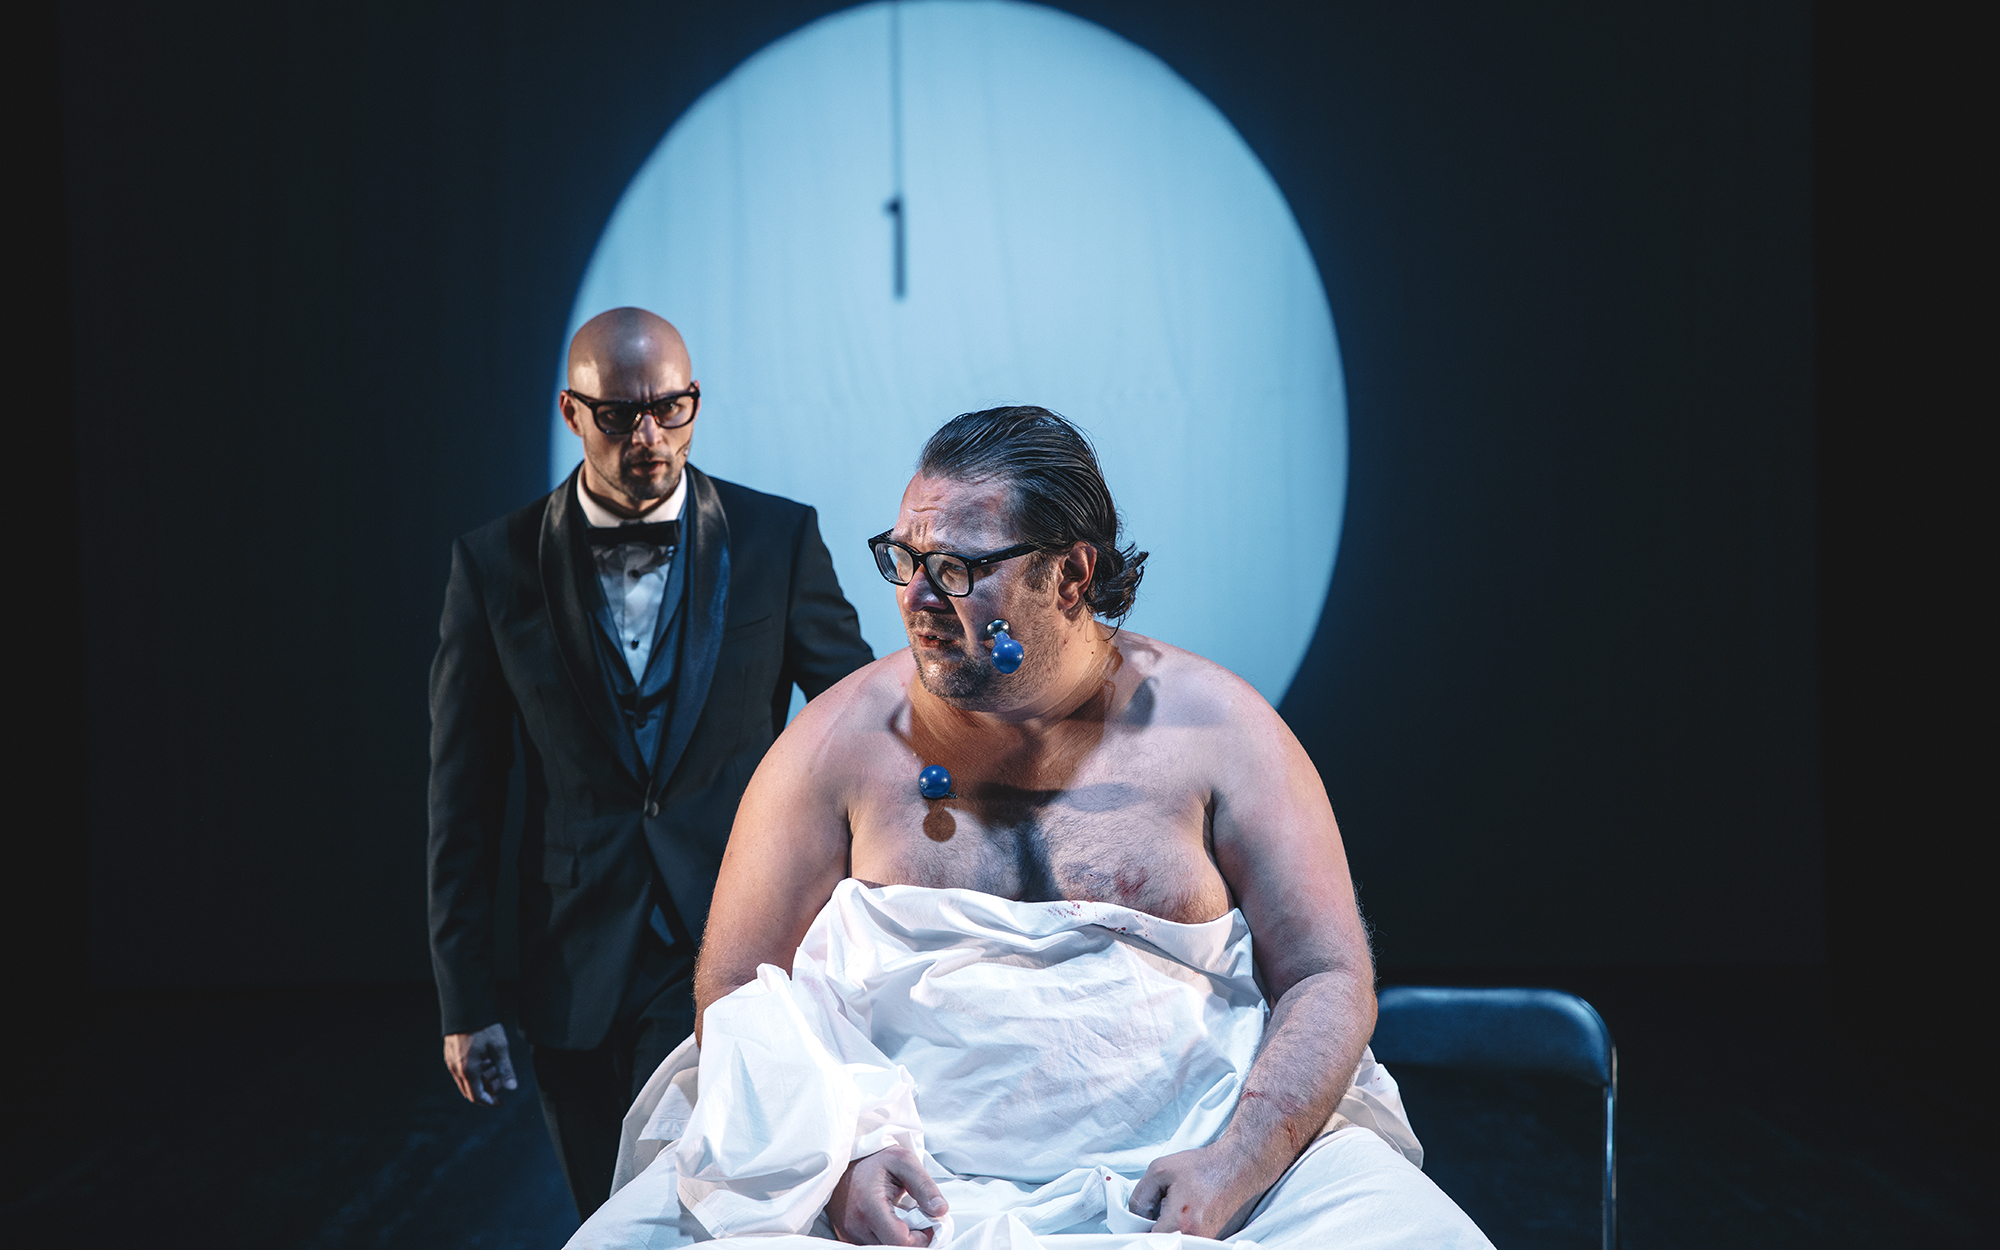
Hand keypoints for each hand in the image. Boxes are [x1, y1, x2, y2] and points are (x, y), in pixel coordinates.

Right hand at [443, 1022, 517, 1105]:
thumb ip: (506, 1069)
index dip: (490, 1102)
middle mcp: (456, 1069)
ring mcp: (451, 1063)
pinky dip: (474, 1072)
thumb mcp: (500, 1047)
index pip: (477, 1097)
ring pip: (466, 1082)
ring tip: (493, 1065)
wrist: (467, 1009)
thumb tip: (512, 1088)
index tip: (501, 1102)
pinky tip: (484, 1059)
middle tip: (500, 1079)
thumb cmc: (484, 1027)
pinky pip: (461, 1072)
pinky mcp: (450, 1056)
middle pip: (470, 1092)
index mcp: (468, 1070)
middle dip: (487, 1090)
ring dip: (481, 1080)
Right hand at [826, 1146, 947, 1246]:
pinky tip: (891, 1223)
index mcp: (869, 1206)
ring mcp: (849, 1234)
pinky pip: (872, 1246)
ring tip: (904, 1218)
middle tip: (919, 1220)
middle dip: (912, 1239)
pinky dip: (887, 1239)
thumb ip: (924, 1186)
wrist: (845, 1161)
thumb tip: (941, 1210)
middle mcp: (856, 1225)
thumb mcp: (904, 1162)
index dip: (921, 1237)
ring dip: (899, 1240)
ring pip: (883, 1249)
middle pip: (893, 1248)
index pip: (901, 1241)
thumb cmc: (876, 1159)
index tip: (929, 1223)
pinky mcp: (847, 1237)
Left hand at [1129, 1141, 1267, 1239]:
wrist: (1241, 1166)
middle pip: (1164, 1244)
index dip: (1140, 1229)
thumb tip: (1136, 1219)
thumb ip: (1139, 1199)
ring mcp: (1210, 1243)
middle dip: (1156, 1231)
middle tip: (1162, 1209)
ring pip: (1178, 1243)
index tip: (1144, 1216)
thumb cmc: (1201, 1166)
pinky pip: (1192, 1242)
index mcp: (1180, 1223)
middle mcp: (1197, 1240)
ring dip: (1172, 1231)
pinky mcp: (1218, 1242)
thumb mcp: (1159, 1170)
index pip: (1147, 1241)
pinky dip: (1186, 1231)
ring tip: (1180, 1209)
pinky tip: (1191, 1214)